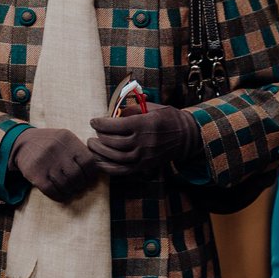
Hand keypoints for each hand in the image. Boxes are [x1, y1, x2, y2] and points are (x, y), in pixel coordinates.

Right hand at [10, 127, 97, 201]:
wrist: (22, 143)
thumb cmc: (49, 143)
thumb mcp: (65, 139)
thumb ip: (79, 150)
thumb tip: (95, 171)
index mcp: (68, 139)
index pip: (88, 161)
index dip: (91, 174)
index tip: (89, 179)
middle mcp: (57, 149)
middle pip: (78, 175)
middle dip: (80, 184)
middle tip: (78, 186)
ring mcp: (46, 162)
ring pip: (66, 185)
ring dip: (70, 191)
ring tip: (69, 190)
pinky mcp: (36, 174)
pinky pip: (53, 191)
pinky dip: (59, 196)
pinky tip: (60, 194)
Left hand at [87, 103, 201, 175]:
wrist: (186, 136)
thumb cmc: (167, 118)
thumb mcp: (152, 107)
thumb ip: (132, 110)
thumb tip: (113, 114)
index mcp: (144, 124)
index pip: (116, 125)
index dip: (101, 123)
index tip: (93, 121)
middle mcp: (144, 142)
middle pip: (114, 142)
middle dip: (99, 137)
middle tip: (93, 133)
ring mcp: (145, 156)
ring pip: (117, 157)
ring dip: (100, 152)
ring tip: (92, 145)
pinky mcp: (145, 166)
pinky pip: (123, 170)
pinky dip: (108, 168)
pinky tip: (98, 162)